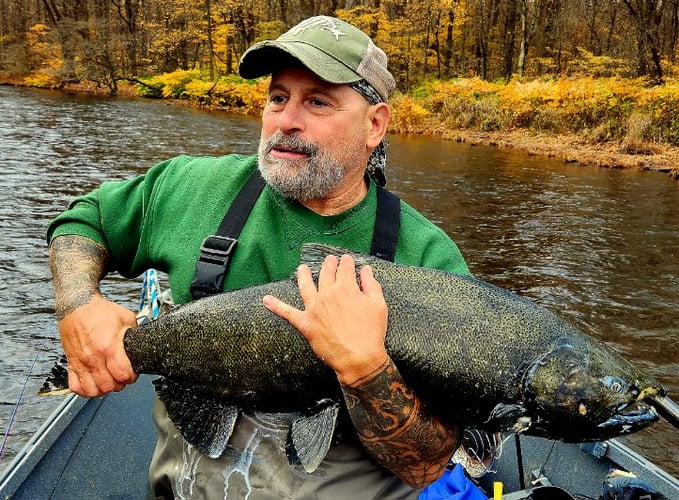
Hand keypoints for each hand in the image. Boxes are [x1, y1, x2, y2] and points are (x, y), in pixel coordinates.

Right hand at [57, 293, 137, 396]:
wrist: (77, 306)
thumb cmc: (99, 312)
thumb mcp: (126, 318)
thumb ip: (134, 334)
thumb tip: (142, 343)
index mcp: (109, 347)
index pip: (123, 375)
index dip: (131, 377)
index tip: (132, 373)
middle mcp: (94, 358)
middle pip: (109, 386)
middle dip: (119, 384)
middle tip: (122, 377)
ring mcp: (81, 362)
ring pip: (92, 390)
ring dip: (103, 390)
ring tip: (109, 382)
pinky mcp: (71, 364)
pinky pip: (75, 387)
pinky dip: (85, 390)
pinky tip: (93, 384)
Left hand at [263, 253, 388, 385]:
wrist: (359, 358)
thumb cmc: (371, 333)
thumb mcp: (378, 305)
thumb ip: (371, 285)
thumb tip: (365, 270)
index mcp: (346, 288)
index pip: (345, 269)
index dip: (346, 262)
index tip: (346, 259)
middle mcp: (327, 294)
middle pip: (326, 274)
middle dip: (328, 264)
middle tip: (329, 260)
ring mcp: (314, 309)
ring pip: (305, 286)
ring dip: (303, 275)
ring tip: (301, 269)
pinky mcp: (306, 324)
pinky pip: (287, 313)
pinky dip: (276, 306)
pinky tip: (266, 300)